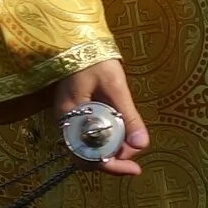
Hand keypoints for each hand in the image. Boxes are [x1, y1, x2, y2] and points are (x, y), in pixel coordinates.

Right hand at [52, 57, 149, 175]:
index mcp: (70, 117)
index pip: (86, 157)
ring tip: (131, 145)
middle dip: (112, 161)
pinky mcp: (73, 112)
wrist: (75, 38)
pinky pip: (86, 135)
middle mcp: (64, 122)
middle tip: (135, 159)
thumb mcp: (115, 86)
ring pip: (86, 147)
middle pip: (85, 156)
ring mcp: (67, 118)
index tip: (135, 169)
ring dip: (109, 151)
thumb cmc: (94, 58)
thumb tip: (143, 145)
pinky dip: (104, 140)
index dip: (111, 167)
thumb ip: (128, 116)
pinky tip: (119, 134)